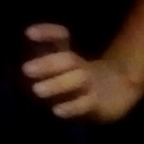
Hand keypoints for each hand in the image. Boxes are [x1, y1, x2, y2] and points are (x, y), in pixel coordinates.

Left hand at [24, 24, 143, 122]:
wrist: (118, 93)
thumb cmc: (77, 82)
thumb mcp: (61, 70)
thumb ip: (46, 56)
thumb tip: (26, 39)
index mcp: (70, 56)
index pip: (61, 38)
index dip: (48, 33)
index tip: (28, 33)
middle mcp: (80, 68)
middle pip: (68, 60)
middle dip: (47, 64)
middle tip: (26, 70)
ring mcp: (91, 86)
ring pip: (78, 80)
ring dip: (57, 84)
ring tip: (36, 90)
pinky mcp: (97, 105)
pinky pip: (85, 105)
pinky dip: (72, 107)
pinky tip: (57, 111)